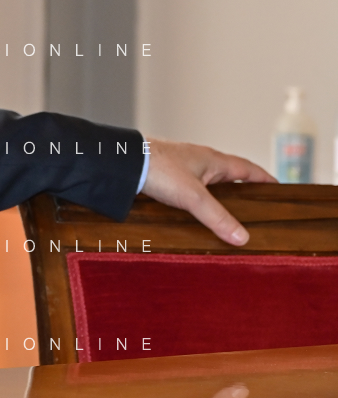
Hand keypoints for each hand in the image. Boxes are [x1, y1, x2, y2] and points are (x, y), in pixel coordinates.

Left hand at [142, 138, 275, 245]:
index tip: (278, 189)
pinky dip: (195, 201)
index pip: (247, 169)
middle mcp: (198, 161)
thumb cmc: (157, 169)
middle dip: (241, 191)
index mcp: (213, 160)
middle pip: (228, 176)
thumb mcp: (193, 196)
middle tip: (254, 209)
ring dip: (216, 198)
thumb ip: (217, 217)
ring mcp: (180, 168)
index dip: (264, 179)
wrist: (120, 162)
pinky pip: (187, 189)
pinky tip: (193, 213)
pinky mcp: (164, 176)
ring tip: (225, 217)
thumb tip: (242, 237)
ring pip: (206, 183)